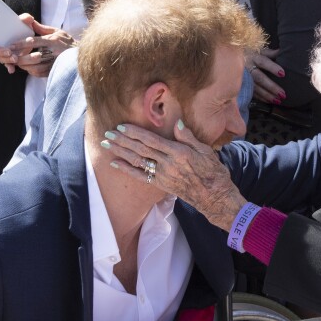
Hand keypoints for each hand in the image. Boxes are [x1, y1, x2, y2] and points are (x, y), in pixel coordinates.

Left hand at [0, 14, 74, 76]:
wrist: (80, 57)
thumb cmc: (68, 43)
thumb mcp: (57, 32)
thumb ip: (42, 28)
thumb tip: (29, 21)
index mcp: (53, 41)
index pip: (34, 42)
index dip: (21, 44)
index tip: (11, 45)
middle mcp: (53, 53)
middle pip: (32, 57)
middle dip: (19, 57)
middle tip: (10, 56)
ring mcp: (54, 64)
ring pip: (34, 67)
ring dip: (23, 65)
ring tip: (16, 61)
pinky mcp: (53, 72)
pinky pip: (38, 73)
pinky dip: (30, 71)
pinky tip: (26, 67)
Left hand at [105, 122, 246, 230]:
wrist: (214, 197)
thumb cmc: (213, 172)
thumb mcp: (206, 151)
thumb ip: (189, 137)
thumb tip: (178, 123)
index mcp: (179, 153)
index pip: (152, 140)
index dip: (135, 133)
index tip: (122, 126)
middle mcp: (168, 164)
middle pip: (141, 150)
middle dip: (123, 141)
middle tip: (107, 133)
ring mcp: (163, 176)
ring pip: (138, 161)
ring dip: (121, 152)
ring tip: (106, 145)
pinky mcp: (161, 185)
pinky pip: (141, 177)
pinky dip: (127, 170)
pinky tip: (115, 163)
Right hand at [247, 48, 285, 104]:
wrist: (230, 59)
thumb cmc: (249, 54)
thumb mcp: (259, 51)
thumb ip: (271, 53)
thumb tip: (283, 51)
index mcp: (253, 56)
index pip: (263, 62)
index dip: (272, 68)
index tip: (282, 74)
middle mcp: (248, 67)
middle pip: (260, 78)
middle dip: (271, 86)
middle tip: (283, 93)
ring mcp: (244, 77)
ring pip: (256, 87)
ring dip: (267, 95)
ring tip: (278, 100)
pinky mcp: (242, 85)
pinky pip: (252, 93)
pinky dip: (261, 98)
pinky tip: (269, 101)